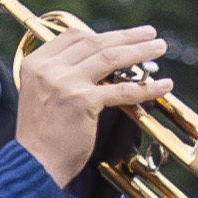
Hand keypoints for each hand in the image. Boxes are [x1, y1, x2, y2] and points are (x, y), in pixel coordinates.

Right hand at [6, 18, 160, 190]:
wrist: (34, 163)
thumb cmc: (42, 136)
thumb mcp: (42, 95)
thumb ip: (62, 75)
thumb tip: (102, 64)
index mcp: (36, 64)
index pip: (72, 36)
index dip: (101, 34)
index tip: (122, 36)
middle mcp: (48, 68)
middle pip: (94, 42)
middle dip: (127, 36)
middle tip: (150, 34)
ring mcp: (64, 82)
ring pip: (110, 57)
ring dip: (140, 51)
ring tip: (159, 47)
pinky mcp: (82, 100)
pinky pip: (121, 90)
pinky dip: (145, 87)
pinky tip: (163, 85)